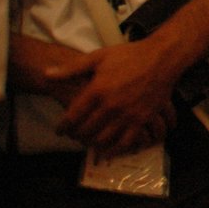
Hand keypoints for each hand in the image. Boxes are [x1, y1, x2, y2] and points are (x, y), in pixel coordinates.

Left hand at [48, 43, 180, 155]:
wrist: (162, 58)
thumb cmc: (129, 55)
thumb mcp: (98, 57)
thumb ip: (72, 69)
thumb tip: (46, 74)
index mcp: (97, 90)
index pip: (73, 116)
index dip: (63, 126)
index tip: (60, 130)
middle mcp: (111, 106)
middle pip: (86, 130)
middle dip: (76, 135)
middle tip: (73, 136)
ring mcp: (128, 114)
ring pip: (103, 139)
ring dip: (92, 143)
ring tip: (88, 142)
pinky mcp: (142, 119)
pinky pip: (126, 142)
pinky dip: (114, 150)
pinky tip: (107, 152)